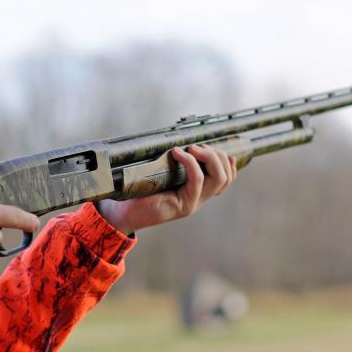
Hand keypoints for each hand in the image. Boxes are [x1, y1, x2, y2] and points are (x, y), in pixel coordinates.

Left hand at [96, 145, 236, 234]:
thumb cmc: (138, 190)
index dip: (229, 163)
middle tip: (197, 145)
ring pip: (218, 179)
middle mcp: (198, 198)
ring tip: (192, 147)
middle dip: (217, 155)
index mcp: (196, 191)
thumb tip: (179, 139)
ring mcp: (193, 203)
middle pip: (226, 177)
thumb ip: (173, 162)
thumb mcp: (160, 173)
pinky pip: (196, 181)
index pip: (226, 179)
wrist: (123, 212)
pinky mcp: (183, 207)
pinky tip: (177, 153)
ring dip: (209, 157)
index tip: (217, 147)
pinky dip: (190, 162)